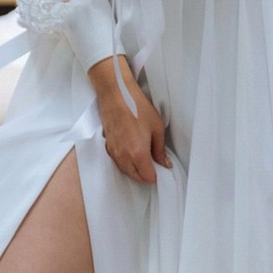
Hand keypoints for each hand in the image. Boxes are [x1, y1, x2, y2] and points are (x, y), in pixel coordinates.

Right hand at [88, 55, 170, 183]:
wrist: (116, 95)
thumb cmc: (136, 107)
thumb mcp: (156, 127)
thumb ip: (160, 150)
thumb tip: (164, 163)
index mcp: (138, 153)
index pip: (147, 177)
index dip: (156, 176)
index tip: (160, 169)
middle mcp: (124, 156)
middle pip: (136, 177)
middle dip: (146, 175)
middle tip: (154, 165)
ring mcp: (114, 151)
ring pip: (125, 170)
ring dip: (135, 170)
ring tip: (144, 159)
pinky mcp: (108, 145)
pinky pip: (118, 162)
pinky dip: (126, 163)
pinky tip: (132, 154)